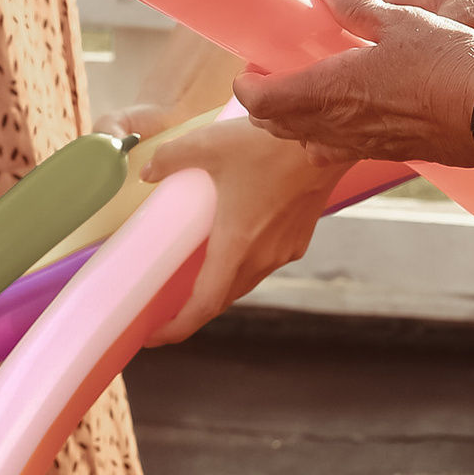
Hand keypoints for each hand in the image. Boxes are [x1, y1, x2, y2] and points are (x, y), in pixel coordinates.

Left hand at [122, 105, 341, 337]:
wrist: (326, 139)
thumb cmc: (269, 145)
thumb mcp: (208, 145)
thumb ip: (170, 158)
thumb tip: (147, 171)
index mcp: (236, 245)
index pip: (204, 305)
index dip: (177, 327)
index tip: (154, 336)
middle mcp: (262, 257)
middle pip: (222, 299)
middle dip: (192, 311)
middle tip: (163, 311)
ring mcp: (283, 251)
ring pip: (244, 283)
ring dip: (218, 288)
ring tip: (192, 281)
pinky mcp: (298, 240)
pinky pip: (263, 264)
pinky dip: (240, 267)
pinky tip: (230, 246)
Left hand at [240, 0, 473, 175]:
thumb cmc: (449, 62)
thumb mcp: (402, 20)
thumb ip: (359, 7)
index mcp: (333, 89)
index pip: (264, 102)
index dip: (247, 89)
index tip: (247, 72)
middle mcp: (341, 125)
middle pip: (279, 127)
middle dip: (265, 107)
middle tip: (269, 81)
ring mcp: (366, 144)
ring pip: (309, 142)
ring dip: (295, 123)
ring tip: (304, 96)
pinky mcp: (391, 153)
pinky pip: (343, 150)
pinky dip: (329, 135)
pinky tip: (348, 115)